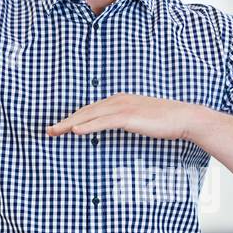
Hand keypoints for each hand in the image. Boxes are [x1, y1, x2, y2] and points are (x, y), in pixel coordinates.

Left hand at [47, 93, 207, 140]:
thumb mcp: (142, 120)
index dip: (73, 118)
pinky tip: (74, 131)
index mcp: (120, 101)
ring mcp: (123, 107)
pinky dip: (87, 125)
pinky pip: (103, 122)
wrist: (184, 117)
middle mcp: (118, 100)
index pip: (91, 110)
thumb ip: (127, 123)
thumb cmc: (166, 121)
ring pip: (90, 115)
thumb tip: (117, 132)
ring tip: (54, 131)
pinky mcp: (129, 116)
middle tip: (48, 130)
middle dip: (65, 120)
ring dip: (69, 123)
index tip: (59, 127)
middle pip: (85, 111)